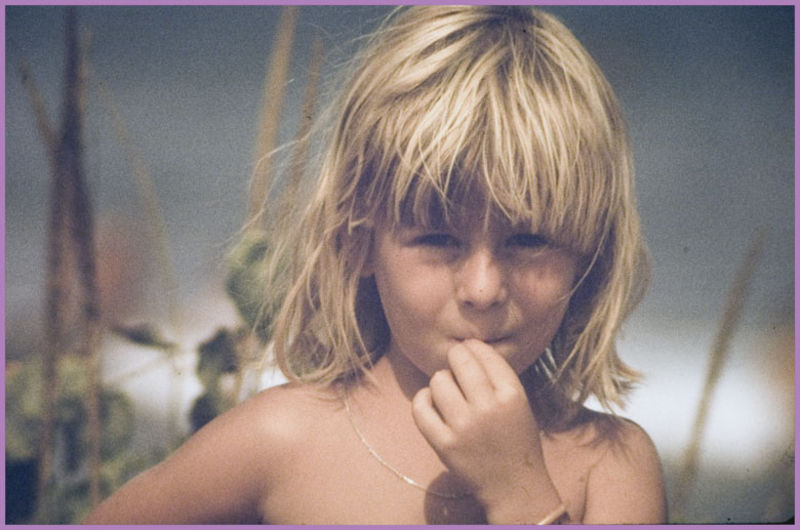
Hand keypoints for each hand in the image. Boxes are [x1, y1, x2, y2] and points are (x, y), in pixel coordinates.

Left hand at [411, 340, 559, 519]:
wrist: (514, 486)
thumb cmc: (516, 440)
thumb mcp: (519, 402)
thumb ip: (497, 376)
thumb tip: (466, 346)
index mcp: (512, 395)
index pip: (485, 354)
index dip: (473, 346)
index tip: (469, 349)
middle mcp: (488, 408)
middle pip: (459, 361)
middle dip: (455, 358)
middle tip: (456, 365)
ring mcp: (464, 427)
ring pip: (439, 380)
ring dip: (441, 381)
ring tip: (448, 391)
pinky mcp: (444, 445)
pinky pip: (421, 408)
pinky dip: (423, 399)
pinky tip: (431, 401)